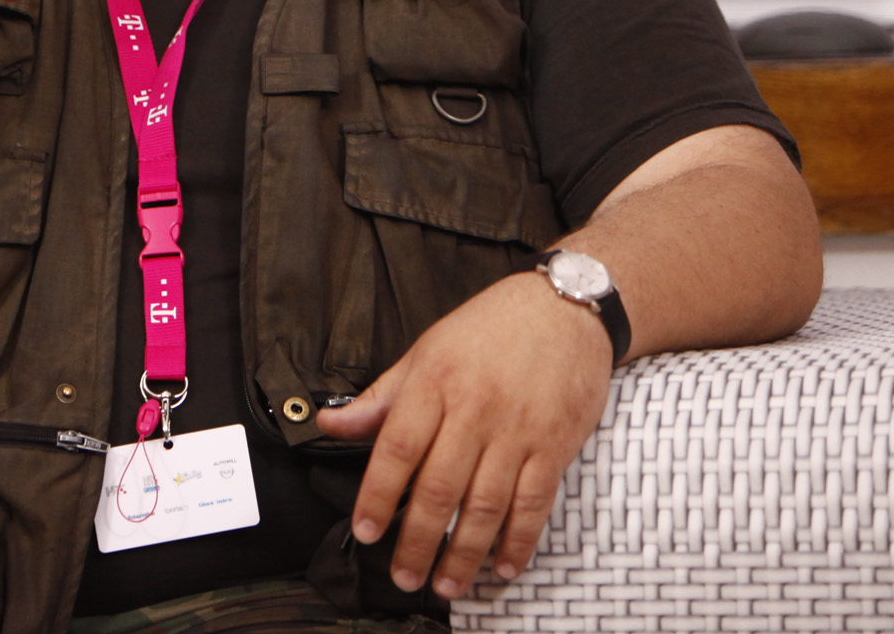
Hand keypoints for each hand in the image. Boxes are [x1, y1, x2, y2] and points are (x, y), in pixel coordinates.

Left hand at [313, 270, 611, 598]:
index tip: (366, 531)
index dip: (378, 495)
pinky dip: (518, 542)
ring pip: (486, 505)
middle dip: (418, 541)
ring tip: (446, 584)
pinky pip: (534, 504)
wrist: (565, 309)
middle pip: (440, 488)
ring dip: (464, 554)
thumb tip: (328, 423)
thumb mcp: (425, 351)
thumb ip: (379, 398)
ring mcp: (518, 430)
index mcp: (434, 383)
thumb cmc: (489, 329)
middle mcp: (475, 409)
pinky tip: (502, 566)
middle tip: (403, 575)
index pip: (397, 448)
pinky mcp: (556, 445)